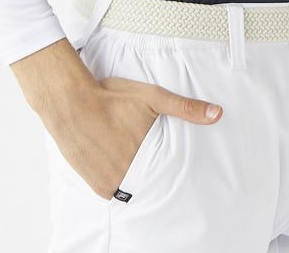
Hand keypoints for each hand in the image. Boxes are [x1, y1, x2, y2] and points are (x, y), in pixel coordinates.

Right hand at [37, 70, 223, 199]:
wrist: (70, 102)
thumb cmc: (111, 97)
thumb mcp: (152, 97)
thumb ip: (185, 108)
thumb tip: (218, 114)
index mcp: (147, 156)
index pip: (170, 172)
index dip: (172, 168)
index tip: (176, 165)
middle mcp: (129, 175)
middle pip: (152, 180)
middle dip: (153, 170)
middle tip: (144, 153)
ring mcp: (111, 183)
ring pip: (134, 187)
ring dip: (135, 176)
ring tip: (130, 156)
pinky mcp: (97, 186)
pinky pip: (114, 191)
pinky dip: (118, 179)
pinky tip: (116, 161)